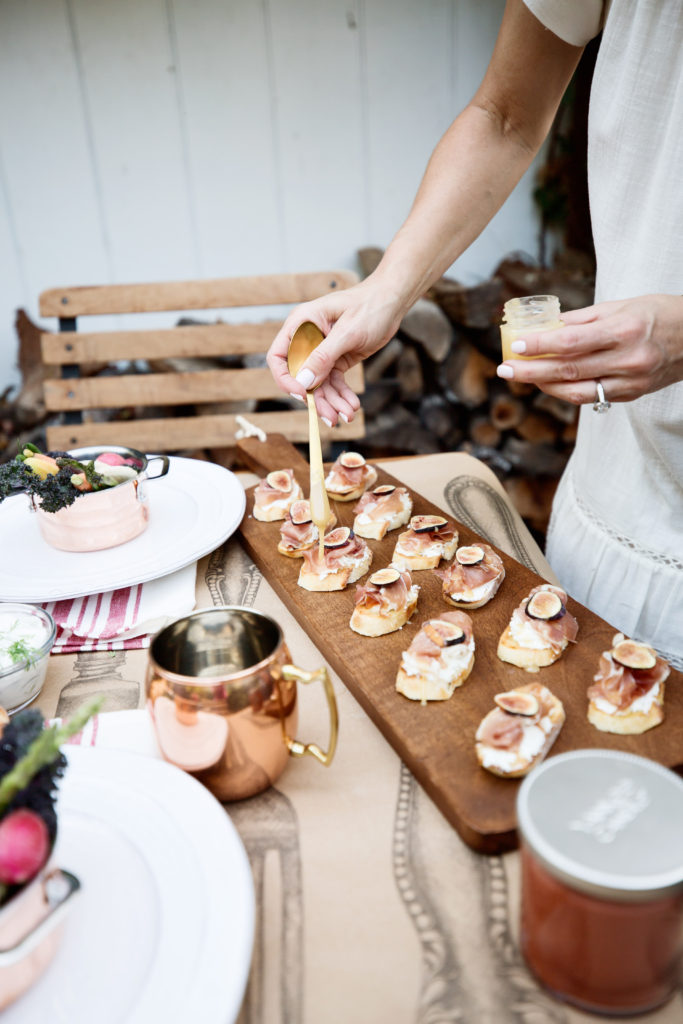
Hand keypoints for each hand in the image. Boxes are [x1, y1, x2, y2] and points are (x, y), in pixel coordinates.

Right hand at [266, 279, 405, 425]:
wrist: (392, 302)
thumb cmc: (370, 306)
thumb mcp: (347, 332)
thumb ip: (324, 356)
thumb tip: (304, 382)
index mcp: (301, 324)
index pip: (279, 357)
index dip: (286, 380)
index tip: (303, 395)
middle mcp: (306, 340)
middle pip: (301, 377)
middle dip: (316, 399)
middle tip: (330, 417)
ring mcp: (321, 352)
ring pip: (319, 385)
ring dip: (332, 402)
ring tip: (347, 415)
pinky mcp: (336, 360)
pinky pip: (334, 383)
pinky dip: (342, 396)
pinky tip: (352, 406)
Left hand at [496, 294, 682, 404]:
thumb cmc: (659, 314)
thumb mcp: (621, 305)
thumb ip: (581, 319)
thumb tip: (544, 325)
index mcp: (623, 331)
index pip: (571, 342)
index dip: (539, 346)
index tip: (514, 346)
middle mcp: (627, 360)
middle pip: (568, 370)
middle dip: (531, 371)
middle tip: (505, 369)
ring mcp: (630, 382)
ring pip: (576, 391)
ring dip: (544, 385)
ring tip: (522, 376)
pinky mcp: (631, 395)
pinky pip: (591, 396)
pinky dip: (566, 390)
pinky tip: (549, 381)